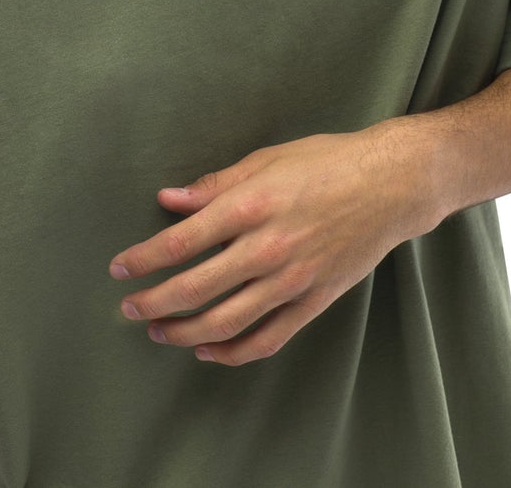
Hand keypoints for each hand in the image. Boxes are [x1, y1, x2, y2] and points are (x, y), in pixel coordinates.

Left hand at [108, 128, 423, 366]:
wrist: (390, 184)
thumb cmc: (326, 162)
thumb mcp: (266, 159)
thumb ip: (215, 185)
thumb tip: (169, 200)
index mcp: (250, 206)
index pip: (180, 242)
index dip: (143, 259)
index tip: (119, 268)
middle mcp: (266, 248)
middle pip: (195, 288)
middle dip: (153, 301)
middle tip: (128, 307)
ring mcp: (291, 280)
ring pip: (225, 322)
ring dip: (183, 331)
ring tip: (158, 330)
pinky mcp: (313, 301)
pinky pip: (266, 339)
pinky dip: (232, 351)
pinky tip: (208, 349)